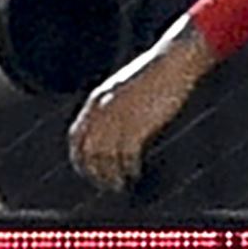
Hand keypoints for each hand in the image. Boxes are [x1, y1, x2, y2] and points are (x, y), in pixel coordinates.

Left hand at [68, 23, 214, 191]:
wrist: (170, 63)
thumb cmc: (151, 77)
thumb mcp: (121, 90)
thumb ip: (110, 108)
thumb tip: (109, 133)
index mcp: (96, 101)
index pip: (76, 137)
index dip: (79, 158)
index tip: (88, 172)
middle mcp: (102, 111)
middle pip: (88, 152)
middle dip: (94, 173)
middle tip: (106, 185)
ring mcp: (119, 118)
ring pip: (106, 158)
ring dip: (112, 176)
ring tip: (121, 184)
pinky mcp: (137, 124)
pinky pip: (127, 156)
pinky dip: (129, 168)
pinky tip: (135, 173)